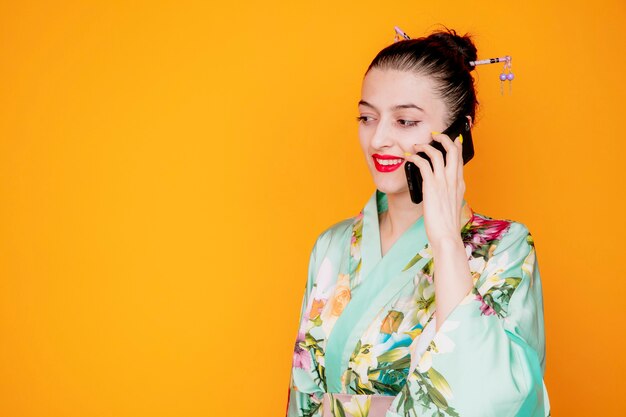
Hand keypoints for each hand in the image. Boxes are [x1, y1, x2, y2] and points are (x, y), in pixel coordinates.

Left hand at [402, 131, 465, 245]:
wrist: (446, 235)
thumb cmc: (446, 224)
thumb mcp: (451, 204)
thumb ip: (447, 193)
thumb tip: (437, 188)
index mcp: (460, 184)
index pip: (460, 159)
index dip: (456, 145)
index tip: (453, 137)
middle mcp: (454, 180)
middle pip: (452, 150)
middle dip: (443, 139)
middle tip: (434, 135)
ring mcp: (443, 182)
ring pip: (437, 154)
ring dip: (425, 146)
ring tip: (416, 145)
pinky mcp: (431, 186)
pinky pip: (423, 164)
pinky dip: (414, 157)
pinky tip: (408, 157)